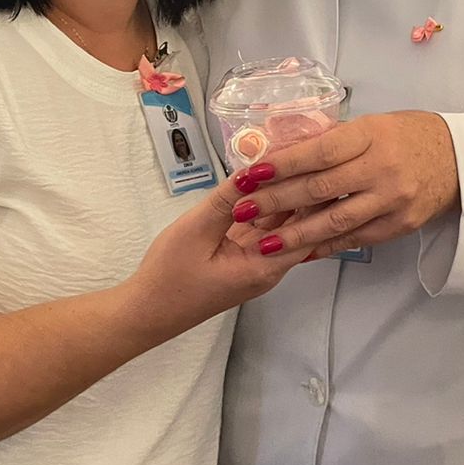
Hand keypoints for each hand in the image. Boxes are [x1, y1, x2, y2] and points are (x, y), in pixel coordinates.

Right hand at [124, 173, 306, 337]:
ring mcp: (258, 263)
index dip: (315, 195)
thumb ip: (227, 200)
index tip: (313, 162)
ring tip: (288, 159)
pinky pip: (265, 229)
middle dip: (304, 191)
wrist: (148, 311)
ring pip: (284, 226)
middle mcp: (269, 267)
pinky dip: (267, 207)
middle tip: (304, 153)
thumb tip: (253, 170)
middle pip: (302, 226)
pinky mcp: (245, 258)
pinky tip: (264, 184)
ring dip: (286, 196)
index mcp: (265, 266)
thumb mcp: (196, 230)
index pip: (310, 228)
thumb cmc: (170, 278)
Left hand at [229, 111, 458, 259]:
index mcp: (370, 136)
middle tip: (242, 210)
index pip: (317, 152)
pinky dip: (325, 246)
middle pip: (319, 188)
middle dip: (275, 201)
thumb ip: (333, 140)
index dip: (280, 165)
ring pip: (335, 221)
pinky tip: (299, 251)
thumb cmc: (408, 135)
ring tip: (262, 242)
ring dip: (295, 234)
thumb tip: (284, 151)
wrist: (460, 159)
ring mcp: (392, 200)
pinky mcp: (400, 226)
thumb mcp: (372, 125)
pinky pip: (355, 239)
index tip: (248, 175)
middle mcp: (381, 168)